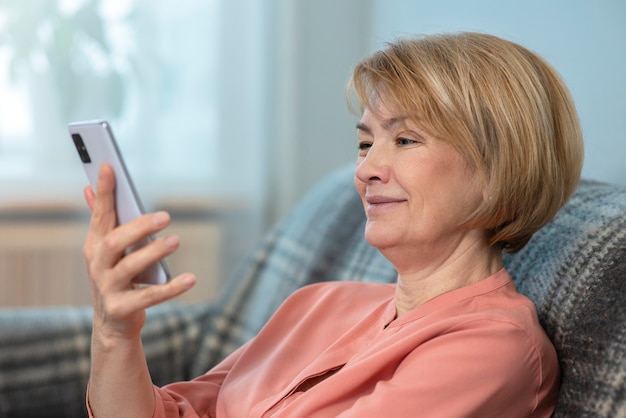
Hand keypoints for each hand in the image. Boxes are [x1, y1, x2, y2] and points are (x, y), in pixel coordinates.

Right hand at [83, 164, 195, 342]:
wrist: (112, 325)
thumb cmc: (115, 279)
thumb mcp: (106, 251)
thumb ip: (101, 220)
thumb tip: (89, 188)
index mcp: (95, 247)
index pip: (100, 215)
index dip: (104, 192)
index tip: (109, 167)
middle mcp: (97, 266)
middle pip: (114, 241)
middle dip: (138, 227)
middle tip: (165, 216)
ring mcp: (107, 289)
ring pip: (129, 267)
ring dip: (154, 252)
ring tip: (175, 240)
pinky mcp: (122, 309)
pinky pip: (149, 297)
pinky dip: (171, 288)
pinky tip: (190, 278)